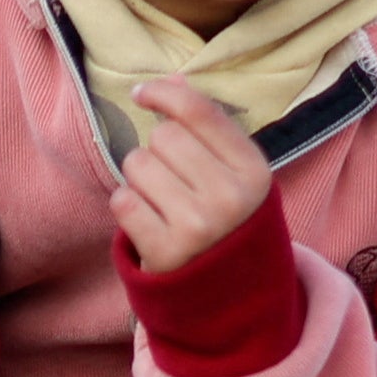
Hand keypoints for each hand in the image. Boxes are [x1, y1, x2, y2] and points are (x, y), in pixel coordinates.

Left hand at [112, 79, 277, 275]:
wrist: (226, 296)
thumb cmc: (225, 222)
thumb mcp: (235, 175)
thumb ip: (208, 129)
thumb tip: (170, 80)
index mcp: (254, 172)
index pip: (199, 111)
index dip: (163, 93)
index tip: (142, 94)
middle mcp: (230, 198)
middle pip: (164, 135)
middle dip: (156, 150)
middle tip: (170, 180)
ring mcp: (198, 226)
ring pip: (138, 164)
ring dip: (139, 178)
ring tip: (160, 202)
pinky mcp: (165, 252)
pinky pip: (122, 201)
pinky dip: (127, 206)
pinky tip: (146, 222)